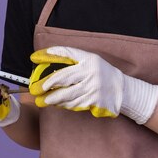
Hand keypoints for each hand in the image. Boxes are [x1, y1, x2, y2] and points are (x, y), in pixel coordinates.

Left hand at [29, 46, 157, 124]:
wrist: (122, 90)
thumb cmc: (102, 73)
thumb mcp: (91, 61)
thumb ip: (73, 61)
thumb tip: (48, 62)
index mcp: (89, 59)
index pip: (66, 53)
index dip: (50, 54)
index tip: (34, 57)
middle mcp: (91, 72)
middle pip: (64, 76)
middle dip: (48, 83)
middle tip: (37, 88)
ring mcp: (93, 88)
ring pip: (68, 94)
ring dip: (53, 98)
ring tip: (42, 101)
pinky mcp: (94, 101)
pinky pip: (74, 103)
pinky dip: (64, 104)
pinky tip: (57, 104)